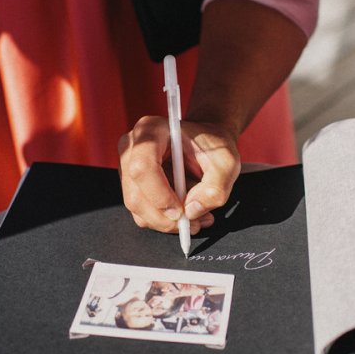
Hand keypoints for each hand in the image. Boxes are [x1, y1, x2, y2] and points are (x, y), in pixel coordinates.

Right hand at [118, 115, 239, 233]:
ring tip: (196, 217)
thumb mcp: (226, 163)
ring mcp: (127, 166)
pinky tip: (185, 212)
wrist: (205, 143)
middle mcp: (132, 147)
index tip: (182, 212)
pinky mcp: (131, 184)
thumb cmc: (213, 147)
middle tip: (193, 223)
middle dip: (165, 217)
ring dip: (166, 221)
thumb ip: (216, 187)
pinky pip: (141, 212)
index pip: (143, 167)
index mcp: (151, 130)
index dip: (160, 195)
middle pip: (136, 195)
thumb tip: (192, 211)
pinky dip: (163, 220)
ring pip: (137, 208)